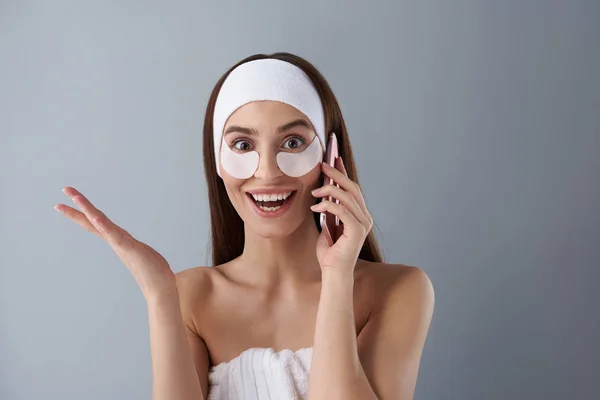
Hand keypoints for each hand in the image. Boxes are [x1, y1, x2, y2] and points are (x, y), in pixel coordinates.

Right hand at [55, 187, 175, 299]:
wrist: (160, 290)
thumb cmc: (153, 273)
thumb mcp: (141, 253)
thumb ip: (133, 247)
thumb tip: (128, 243)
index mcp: (118, 239)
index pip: (97, 222)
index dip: (83, 210)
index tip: (71, 197)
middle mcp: (116, 241)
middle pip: (93, 219)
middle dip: (78, 205)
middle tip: (64, 188)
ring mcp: (121, 245)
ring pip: (101, 224)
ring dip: (88, 209)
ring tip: (75, 196)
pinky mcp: (130, 249)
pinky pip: (114, 235)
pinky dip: (103, 225)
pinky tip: (95, 216)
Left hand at [310, 158, 373, 272]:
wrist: (333, 272)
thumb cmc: (329, 252)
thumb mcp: (327, 224)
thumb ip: (329, 210)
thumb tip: (322, 191)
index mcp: (360, 215)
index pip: (353, 188)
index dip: (343, 172)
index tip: (333, 159)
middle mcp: (365, 217)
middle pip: (353, 188)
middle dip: (337, 174)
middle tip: (322, 166)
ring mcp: (363, 223)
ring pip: (347, 196)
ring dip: (329, 190)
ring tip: (315, 191)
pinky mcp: (357, 230)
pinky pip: (342, 210)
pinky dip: (327, 205)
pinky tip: (315, 208)